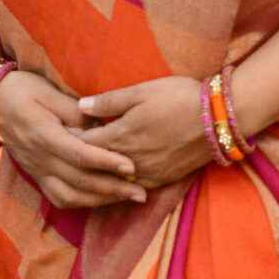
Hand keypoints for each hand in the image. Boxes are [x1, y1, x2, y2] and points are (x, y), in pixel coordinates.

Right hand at [0, 69, 146, 207]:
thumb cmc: (22, 89)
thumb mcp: (48, 91)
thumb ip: (74, 110)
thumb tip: (101, 126)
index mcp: (43, 136)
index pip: (80, 155)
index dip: (107, 162)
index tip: (131, 166)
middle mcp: (40, 159)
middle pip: (79, 181)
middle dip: (113, 190)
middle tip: (141, 193)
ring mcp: (36, 171)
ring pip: (70, 197)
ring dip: (101, 200)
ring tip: (127, 198)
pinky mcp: (36, 176)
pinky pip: (59, 198)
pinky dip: (83, 203)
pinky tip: (103, 199)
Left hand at [74, 76, 214, 188]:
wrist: (219, 118)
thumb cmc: (179, 97)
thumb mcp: (142, 91)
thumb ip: (109, 101)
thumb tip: (80, 106)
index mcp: (121, 136)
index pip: (85, 143)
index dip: (70, 138)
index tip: (58, 133)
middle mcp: (131, 160)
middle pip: (96, 165)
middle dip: (80, 159)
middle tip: (65, 154)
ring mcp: (148, 172)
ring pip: (114, 181)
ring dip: (100, 175)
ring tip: (87, 169)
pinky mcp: (164, 178)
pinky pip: (135, 187)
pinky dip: (122, 185)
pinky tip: (117, 180)